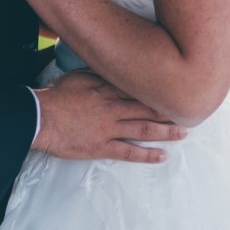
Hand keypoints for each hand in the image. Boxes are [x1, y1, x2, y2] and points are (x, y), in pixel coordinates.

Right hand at [33, 68, 189, 165]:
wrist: (38, 117)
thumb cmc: (55, 95)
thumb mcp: (78, 76)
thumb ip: (99, 75)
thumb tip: (114, 72)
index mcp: (107, 88)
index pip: (141, 88)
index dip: (161, 90)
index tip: (178, 89)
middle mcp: (113, 107)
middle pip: (148, 108)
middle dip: (171, 110)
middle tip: (191, 112)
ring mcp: (109, 128)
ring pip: (144, 129)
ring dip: (166, 132)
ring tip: (184, 133)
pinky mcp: (101, 146)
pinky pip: (129, 152)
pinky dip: (147, 155)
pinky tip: (162, 157)